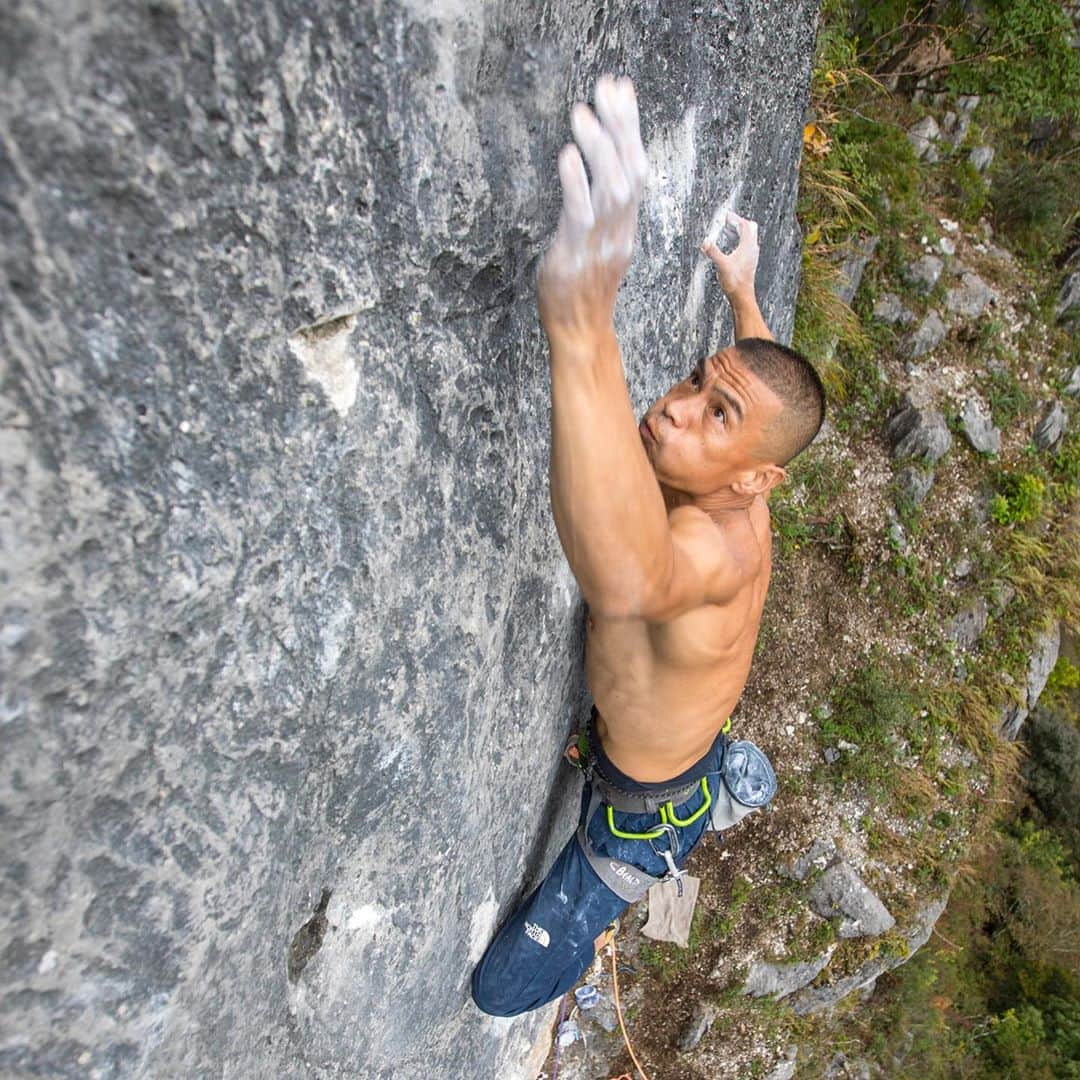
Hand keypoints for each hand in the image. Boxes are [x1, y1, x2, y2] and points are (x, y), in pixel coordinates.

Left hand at [538, 75, 648, 346]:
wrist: (580, 334)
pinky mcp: (573, 257)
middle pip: (630, 171)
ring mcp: (599, 245)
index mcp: (627, 226)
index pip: (637, 168)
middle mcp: (619, 232)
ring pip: (610, 189)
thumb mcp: (600, 244)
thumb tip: (599, 168)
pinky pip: (579, 216)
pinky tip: (566, 155)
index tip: (621, 89)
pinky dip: (575, 183)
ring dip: (598, 147)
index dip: (631, 128)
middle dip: (621, 125)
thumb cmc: (583, 287)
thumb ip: (602, 209)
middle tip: (607, 86)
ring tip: (582, 113)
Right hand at [700, 211, 759, 300]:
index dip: (735, 218)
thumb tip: (705, 242)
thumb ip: (713, 252)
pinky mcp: (749, 261)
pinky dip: (739, 241)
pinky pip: (746, 245)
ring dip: (739, 232)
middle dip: (739, 223)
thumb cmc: (735, 282)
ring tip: (727, 232)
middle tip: (727, 222)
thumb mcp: (721, 265)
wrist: (742, 296)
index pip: (744, 225)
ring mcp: (752, 255)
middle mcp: (752, 249)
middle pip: (750, 228)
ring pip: (749, 237)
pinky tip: (730, 248)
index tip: (726, 215)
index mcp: (748, 246)